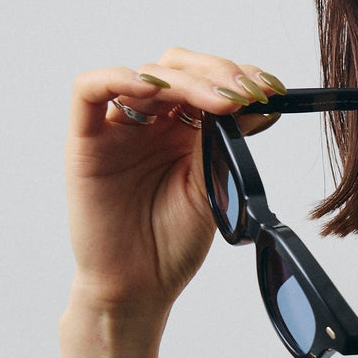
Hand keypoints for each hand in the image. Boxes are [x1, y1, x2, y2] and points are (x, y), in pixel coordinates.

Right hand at [64, 46, 284, 320]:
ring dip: (188, 81)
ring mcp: (118, 129)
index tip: (272, 89)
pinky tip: (154, 90)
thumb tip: (257, 100)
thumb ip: (226, 141)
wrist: (140, 287)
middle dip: (218, 74)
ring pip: (146, 76)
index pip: (207, 83)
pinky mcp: (86, 142)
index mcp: (183, 131)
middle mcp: (150, 123)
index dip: (238, 78)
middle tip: (249, 93)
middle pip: (178, 69)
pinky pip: (89, 91)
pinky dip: (119, 78)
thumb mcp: (214, 184)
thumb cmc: (174, 243)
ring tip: (223, 103)